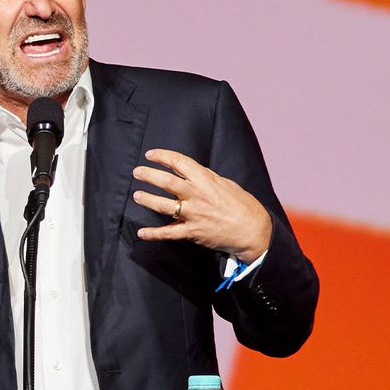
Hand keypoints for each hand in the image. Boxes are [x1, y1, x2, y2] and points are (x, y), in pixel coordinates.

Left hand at [132, 149, 271, 262]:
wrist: (253, 230)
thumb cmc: (242, 205)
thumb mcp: (226, 183)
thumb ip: (206, 177)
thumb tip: (190, 171)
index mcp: (206, 180)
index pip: (179, 162)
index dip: (162, 156)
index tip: (150, 154)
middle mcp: (197, 195)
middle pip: (167, 182)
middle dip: (149, 175)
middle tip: (138, 172)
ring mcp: (193, 214)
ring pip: (163, 206)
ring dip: (147, 200)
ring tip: (136, 195)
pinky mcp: (192, 232)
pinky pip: (168, 233)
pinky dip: (153, 234)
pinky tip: (142, 233)